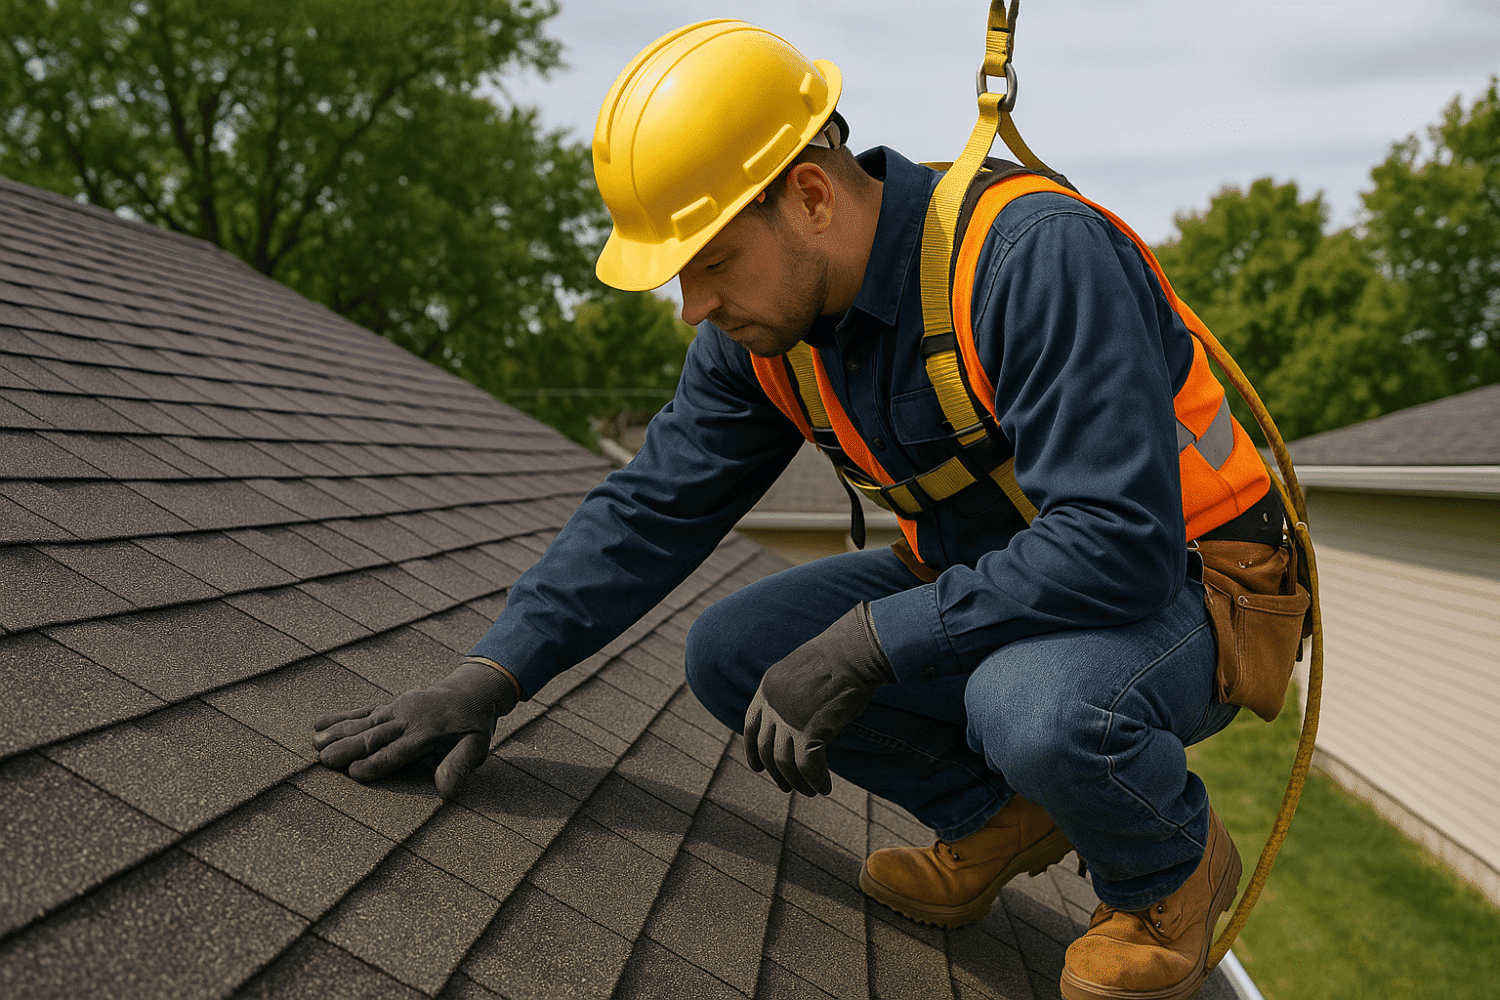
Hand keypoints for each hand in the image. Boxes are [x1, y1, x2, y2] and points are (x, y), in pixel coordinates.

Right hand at [313, 658, 519, 797]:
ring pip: (363, 722)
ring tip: (314, 743)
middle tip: (323, 760)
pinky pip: (362, 711)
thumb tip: (446, 792)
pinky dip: (340, 717)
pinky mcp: (388, 705)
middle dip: (348, 748)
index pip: (396, 752)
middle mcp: (406, 720)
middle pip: (373, 736)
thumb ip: (459, 766)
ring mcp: (395, 709)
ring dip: (338, 732)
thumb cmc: (471, 727)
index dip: (375, 763)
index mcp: (425, 734)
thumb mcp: (475, 747)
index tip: (354, 774)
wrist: (470, 692)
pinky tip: (318, 724)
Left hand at [744, 602, 894, 795]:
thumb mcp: (802, 674)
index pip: (750, 726)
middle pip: (765, 749)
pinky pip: (808, 767)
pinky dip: (816, 781)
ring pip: (784, 763)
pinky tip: (824, 787)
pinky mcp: (810, 730)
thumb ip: (792, 698)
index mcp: (767, 689)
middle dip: (775, 773)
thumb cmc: (838, 658)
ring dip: (796, 782)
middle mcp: (772, 705)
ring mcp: (789, 718)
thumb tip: (796, 725)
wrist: (854, 651)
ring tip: (809, 791)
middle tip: (787, 786)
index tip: (757, 767)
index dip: (751, 751)